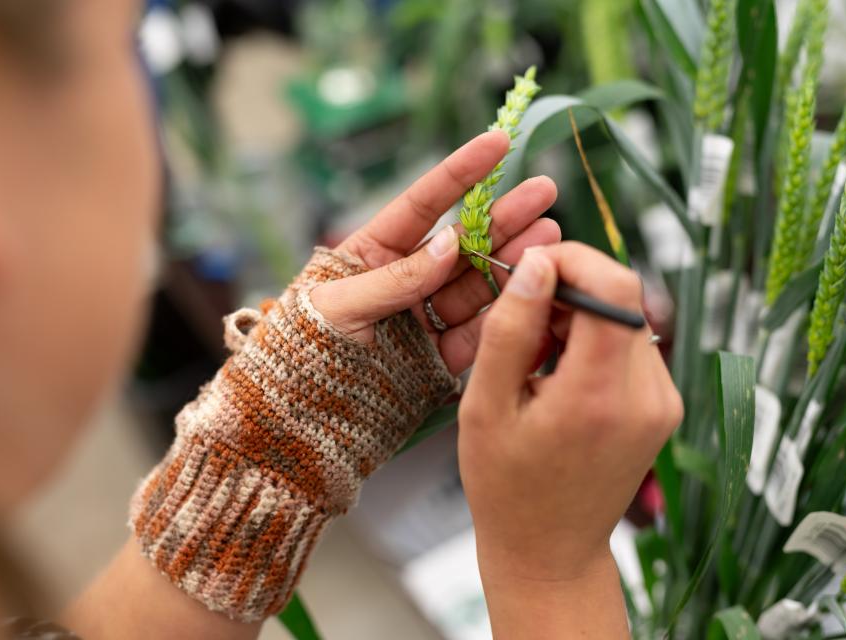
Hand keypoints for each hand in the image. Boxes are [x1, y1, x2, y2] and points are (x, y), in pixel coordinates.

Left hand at [310, 130, 559, 372]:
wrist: (296, 416)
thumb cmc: (301, 349)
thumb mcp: (338, 305)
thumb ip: (395, 278)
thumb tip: (449, 245)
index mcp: (370, 254)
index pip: (421, 205)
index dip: (459, 174)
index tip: (496, 144)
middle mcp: (404, 282)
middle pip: (461, 242)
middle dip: (503, 216)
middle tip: (544, 192)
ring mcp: (423, 320)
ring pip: (476, 284)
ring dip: (513, 260)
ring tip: (549, 237)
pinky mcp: (438, 360)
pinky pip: (476, 333)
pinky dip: (505, 314)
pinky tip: (533, 290)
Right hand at [458, 242, 682, 637]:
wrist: (550, 550)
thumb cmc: (506, 486)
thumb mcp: (484, 406)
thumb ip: (511, 330)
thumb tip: (538, 264)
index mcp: (598, 396)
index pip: (615, 286)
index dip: (574, 260)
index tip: (532, 271)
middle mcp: (646, 397)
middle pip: (624, 297)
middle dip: (571, 289)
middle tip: (523, 319)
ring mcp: (663, 403)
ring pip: (628, 317)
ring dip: (582, 316)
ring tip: (537, 356)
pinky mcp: (664, 407)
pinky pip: (634, 344)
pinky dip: (597, 341)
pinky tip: (561, 372)